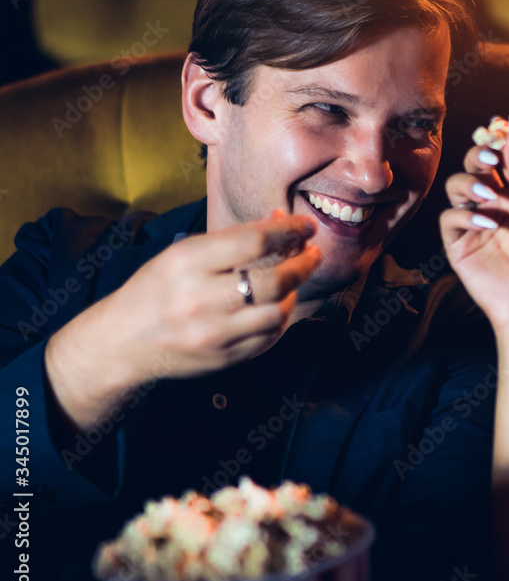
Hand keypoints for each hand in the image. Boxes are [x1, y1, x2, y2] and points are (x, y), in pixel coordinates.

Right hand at [45, 211, 319, 427]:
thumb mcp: (183, 253)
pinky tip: (279, 305)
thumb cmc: (156, 289)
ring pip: (278, 313)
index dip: (289, 231)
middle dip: (303, 264)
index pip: (255, 241)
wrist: (122, 342)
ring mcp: (213, 334)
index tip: (307, 226)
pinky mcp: (223, 359)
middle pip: (274, 280)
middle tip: (313, 253)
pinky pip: (269, 338)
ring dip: (294, 293)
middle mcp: (200, 299)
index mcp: (187, 263)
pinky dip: (280, 319)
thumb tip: (280, 221)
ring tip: (294, 279)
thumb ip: (232, 239)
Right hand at [440, 116, 508, 334]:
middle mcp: (496, 206)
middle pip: (476, 166)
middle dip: (480, 157)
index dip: (496, 141)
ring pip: (457, 187)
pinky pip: (449, 217)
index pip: (502, 158)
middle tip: (491, 161)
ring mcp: (476, 224)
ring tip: (489, 198)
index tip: (495, 127)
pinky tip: (486, 225)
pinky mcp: (459, 245)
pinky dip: (465, 215)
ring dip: (470, 184)